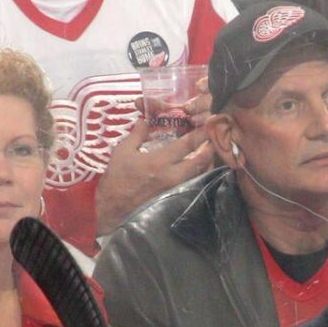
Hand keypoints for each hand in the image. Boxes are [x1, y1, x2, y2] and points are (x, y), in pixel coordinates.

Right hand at [95, 119, 212, 234]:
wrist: (113, 207)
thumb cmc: (117, 177)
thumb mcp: (123, 151)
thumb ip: (137, 134)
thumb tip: (146, 119)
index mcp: (159, 161)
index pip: (187, 144)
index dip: (201, 133)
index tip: (209, 124)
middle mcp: (172, 175)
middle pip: (201, 160)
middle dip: (210, 147)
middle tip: (214, 137)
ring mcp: (176, 188)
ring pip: (199, 173)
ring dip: (206, 160)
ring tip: (209, 150)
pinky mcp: (175, 197)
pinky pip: (193, 182)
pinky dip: (199, 173)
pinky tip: (198, 166)